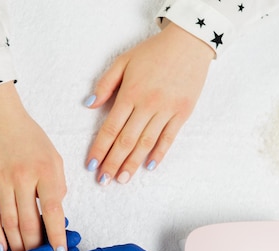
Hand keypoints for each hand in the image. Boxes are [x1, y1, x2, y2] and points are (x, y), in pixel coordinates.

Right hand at [0, 82, 67, 250]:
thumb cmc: (28, 136)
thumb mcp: (53, 156)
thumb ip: (57, 185)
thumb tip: (56, 215)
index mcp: (45, 170)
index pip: (54, 211)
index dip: (57, 237)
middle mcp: (23, 177)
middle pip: (30, 223)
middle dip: (35, 249)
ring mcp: (1, 181)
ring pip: (10, 223)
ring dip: (17, 247)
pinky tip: (3, 248)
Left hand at [85, 23, 213, 184]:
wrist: (189, 41)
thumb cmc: (153, 52)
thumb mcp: (123, 61)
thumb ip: (105, 84)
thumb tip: (89, 105)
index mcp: (130, 94)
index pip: (110, 129)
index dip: (99, 149)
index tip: (91, 165)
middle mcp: (147, 105)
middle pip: (126, 141)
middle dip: (112, 163)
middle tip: (103, 181)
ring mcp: (167, 110)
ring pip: (146, 143)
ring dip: (132, 164)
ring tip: (122, 179)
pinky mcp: (183, 113)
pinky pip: (169, 138)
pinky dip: (159, 154)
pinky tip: (149, 167)